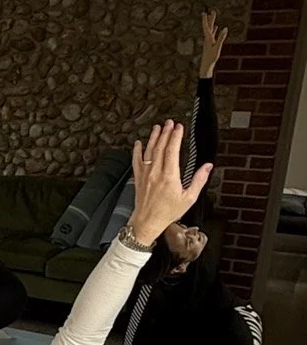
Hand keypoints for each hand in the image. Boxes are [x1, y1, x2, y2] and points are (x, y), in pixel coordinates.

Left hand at [129, 120, 211, 242]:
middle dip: (166, 133)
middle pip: (160, 147)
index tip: (179, 128)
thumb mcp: (188, 198)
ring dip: (153, 138)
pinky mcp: (138, 178)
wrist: (147, 222)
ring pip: (148, 151)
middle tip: (170, 123)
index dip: (175, 137)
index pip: (172, 151)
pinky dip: (137, 150)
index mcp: (169, 177)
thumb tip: (207, 166)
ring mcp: (145, 174)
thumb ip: (198, 180)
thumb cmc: (168, 212)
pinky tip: (139, 143)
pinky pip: (136, 160)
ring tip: (158, 127)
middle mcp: (156, 173)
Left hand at [199, 10, 226, 76]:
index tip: (205, 12)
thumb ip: (221, 37)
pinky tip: (216, 27)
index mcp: (208, 38)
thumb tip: (225, 28)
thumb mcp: (217, 47)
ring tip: (212, 17)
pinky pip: (213, 34)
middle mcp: (207, 38)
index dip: (205, 20)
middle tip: (212, 11)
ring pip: (211, 30)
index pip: (207, 27)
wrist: (206, 65)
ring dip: (212, 23)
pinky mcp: (211, 43)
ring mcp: (209, 41)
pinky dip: (215, 29)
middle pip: (209, 26)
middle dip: (210, 19)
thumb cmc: (211, 57)